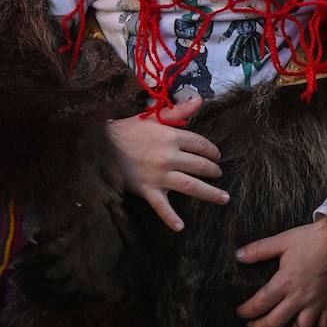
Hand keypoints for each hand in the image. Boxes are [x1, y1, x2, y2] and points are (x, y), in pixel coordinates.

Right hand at [106, 96, 226, 231]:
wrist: (103, 145)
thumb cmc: (130, 130)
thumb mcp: (154, 116)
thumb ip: (179, 111)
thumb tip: (200, 99)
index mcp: (172, 136)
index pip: (200, 144)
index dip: (212, 151)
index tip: (217, 156)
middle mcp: (169, 156)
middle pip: (199, 165)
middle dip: (213, 171)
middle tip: (219, 174)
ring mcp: (159, 175)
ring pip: (190, 186)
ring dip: (209, 193)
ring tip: (223, 198)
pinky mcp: (147, 190)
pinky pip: (161, 207)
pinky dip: (171, 218)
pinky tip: (181, 227)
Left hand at [236, 218, 326, 326]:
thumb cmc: (309, 239)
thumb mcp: (282, 240)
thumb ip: (259, 249)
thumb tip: (238, 255)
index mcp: (286, 281)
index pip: (261, 303)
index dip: (247, 310)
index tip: (239, 312)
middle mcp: (300, 297)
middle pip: (276, 321)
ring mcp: (316, 303)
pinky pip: (323, 325)